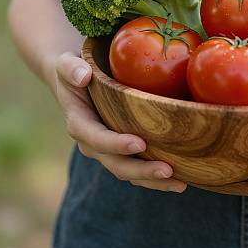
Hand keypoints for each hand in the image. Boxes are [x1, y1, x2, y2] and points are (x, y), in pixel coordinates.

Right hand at [52, 52, 186, 192]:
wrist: (77, 79)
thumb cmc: (75, 69)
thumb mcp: (67, 63)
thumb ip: (71, 68)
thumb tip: (83, 76)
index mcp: (80, 123)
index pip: (97, 138)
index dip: (116, 144)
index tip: (139, 143)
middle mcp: (93, 143)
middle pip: (116, 164)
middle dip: (142, 170)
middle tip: (168, 170)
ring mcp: (108, 150)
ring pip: (130, 172)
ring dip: (153, 180)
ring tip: (180, 183)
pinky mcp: (122, 150)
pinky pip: (138, 167)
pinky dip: (156, 177)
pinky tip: (181, 178)